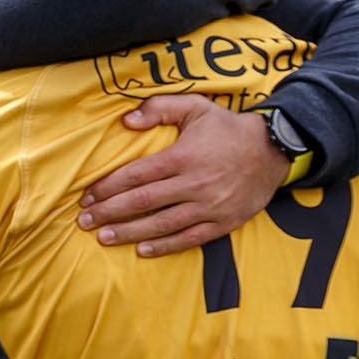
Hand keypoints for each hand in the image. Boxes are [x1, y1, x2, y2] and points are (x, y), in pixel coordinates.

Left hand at [78, 95, 287, 257]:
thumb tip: (125, 120)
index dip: (107, 187)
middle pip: (142, 202)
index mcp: (183, 156)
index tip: (86, 197)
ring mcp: (209, 206)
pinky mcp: (223, 222)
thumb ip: (160, 108)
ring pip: (162, 224)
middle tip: (84, 222)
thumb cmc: (227, 129)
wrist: (274, 150)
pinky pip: (189, 238)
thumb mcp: (196, 107)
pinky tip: (142, 250)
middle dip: (109, 213)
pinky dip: (165, 246)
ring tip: (103, 238)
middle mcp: (194, 183)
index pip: (136, 175)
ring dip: (129, 233)